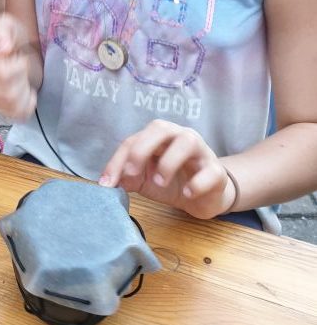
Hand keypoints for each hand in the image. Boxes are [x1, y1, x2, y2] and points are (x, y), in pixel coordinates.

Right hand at [0, 13, 38, 120]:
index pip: (4, 75)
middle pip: (9, 93)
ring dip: (25, 92)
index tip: (20, 58)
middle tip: (23, 70)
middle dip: (23, 80)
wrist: (20, 52)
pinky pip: (17, 115)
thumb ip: (3, 31)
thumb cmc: (14, 39)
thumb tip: (3, 49)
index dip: (19, 67)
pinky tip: (26, 93)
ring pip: (13, 105)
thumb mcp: (10, 26)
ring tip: (24, 80)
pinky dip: (27, 105)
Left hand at [99, 121, 236, 219]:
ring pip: (188, 142)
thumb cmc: (172, 180)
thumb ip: (127, 177)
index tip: (107, 183)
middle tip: (132, 172)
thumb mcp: (144, 179)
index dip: (117, 160)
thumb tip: (107, 182)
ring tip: (159, 182)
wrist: (205, 196)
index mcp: (159, 137)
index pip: (134, 140)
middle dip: (142, 148)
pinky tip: (187, 193)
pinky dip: (197, 183)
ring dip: (169, 161)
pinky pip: (211, 171)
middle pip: (160, 128)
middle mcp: (180, 137)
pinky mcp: (217, 172)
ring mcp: (201, 152)